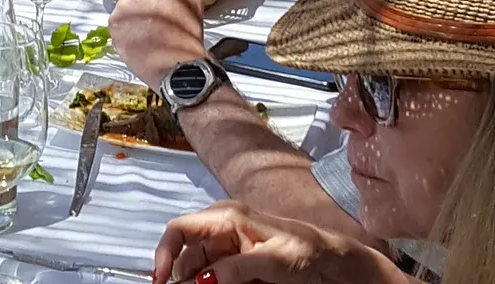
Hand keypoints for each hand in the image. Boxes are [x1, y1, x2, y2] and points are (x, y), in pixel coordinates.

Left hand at [108, 0, 208, 88]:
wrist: (178, 68)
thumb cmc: (188, 34)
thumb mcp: (194, 0)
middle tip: (161, 17)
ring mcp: (122, 10)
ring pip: (128, 6)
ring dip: (136, 14)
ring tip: (152, 32)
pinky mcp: (113, 28)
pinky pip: (120, 22)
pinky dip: (128, 29)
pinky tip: (142, 39)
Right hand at [154, 201, 393, 283]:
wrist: (334, 263)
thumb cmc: (309, 251)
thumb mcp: (272, 260)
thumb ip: (234, 268)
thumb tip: (200, 280)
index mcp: (227, 216)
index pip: (180, 229)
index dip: (163, 254)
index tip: (160, 282)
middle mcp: (222, 229)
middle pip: (185, 257)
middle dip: (182, 278)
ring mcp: (228, 249)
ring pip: (197, 272)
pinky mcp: (235, 267)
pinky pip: (213, 280)